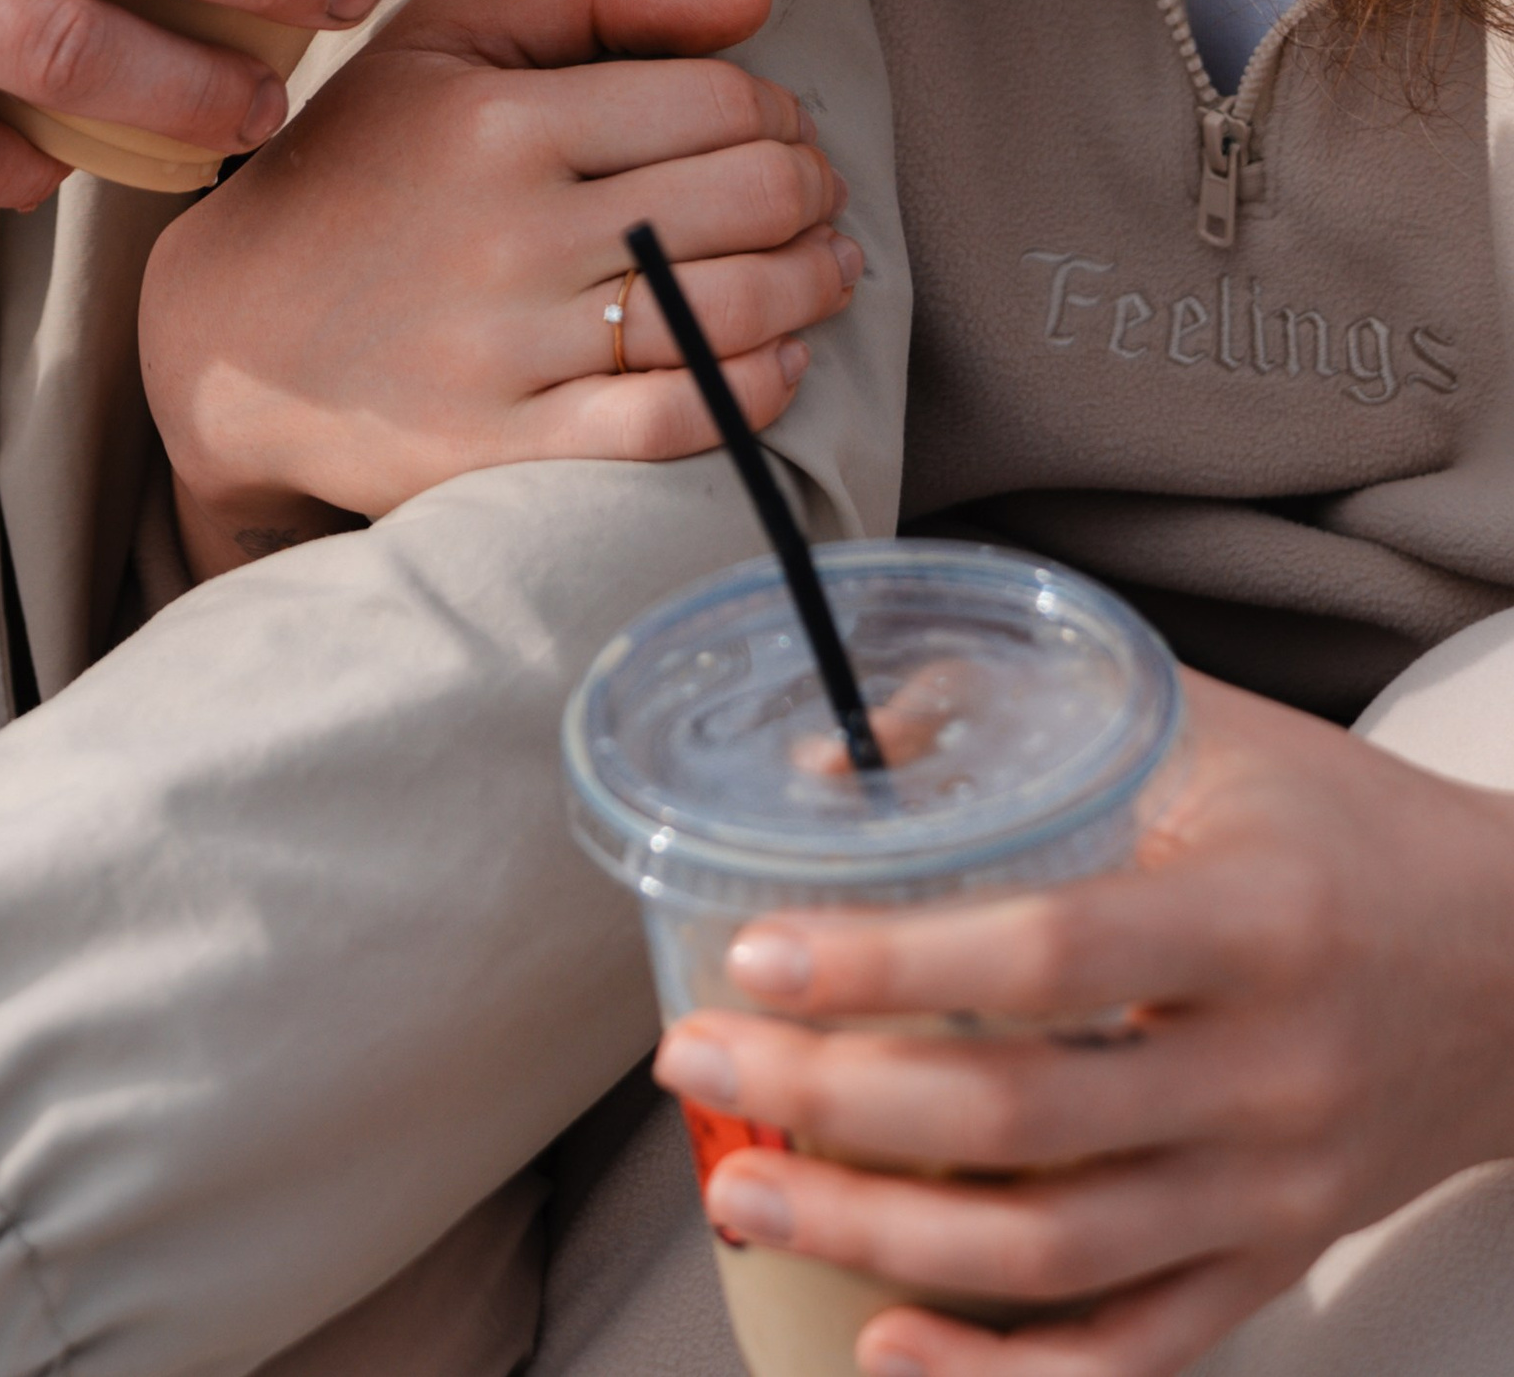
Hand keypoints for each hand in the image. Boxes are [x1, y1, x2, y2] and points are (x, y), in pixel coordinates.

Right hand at [138, 0, 860, 576]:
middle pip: (745, 197)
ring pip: (730, 309)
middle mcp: (512, 232)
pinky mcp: (506, 448)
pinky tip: (776, 359)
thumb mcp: (445, 37)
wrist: (233, 332)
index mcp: (502, 119)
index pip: (712, 99)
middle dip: (811, 190)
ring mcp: (510, 350)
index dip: (775, 108)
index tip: (775, 126)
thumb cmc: (357, 166)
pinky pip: (678, 420)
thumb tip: (754, 0)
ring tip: (824, 270)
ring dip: (812, 285)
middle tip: (816, 195)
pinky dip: (757, 388)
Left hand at [651, 672, 1513, 1376]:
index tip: (757, 958)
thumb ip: (1019, 723)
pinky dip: (1005, 1375)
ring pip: (1054, 1254)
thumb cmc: (1338, 826)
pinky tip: (883, 1350)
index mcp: (1251, 922)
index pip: (1045, 954)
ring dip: (877, 1239)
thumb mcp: (1201, 729)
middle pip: (1020, 1119)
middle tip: (695, 1067)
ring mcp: (1273, 1193)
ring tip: (742, 1192)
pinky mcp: (1275, 1265)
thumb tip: (827, 764)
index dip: (891, 964)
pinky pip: (1134, 1352)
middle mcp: (1267, 1074)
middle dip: (832, 1103)